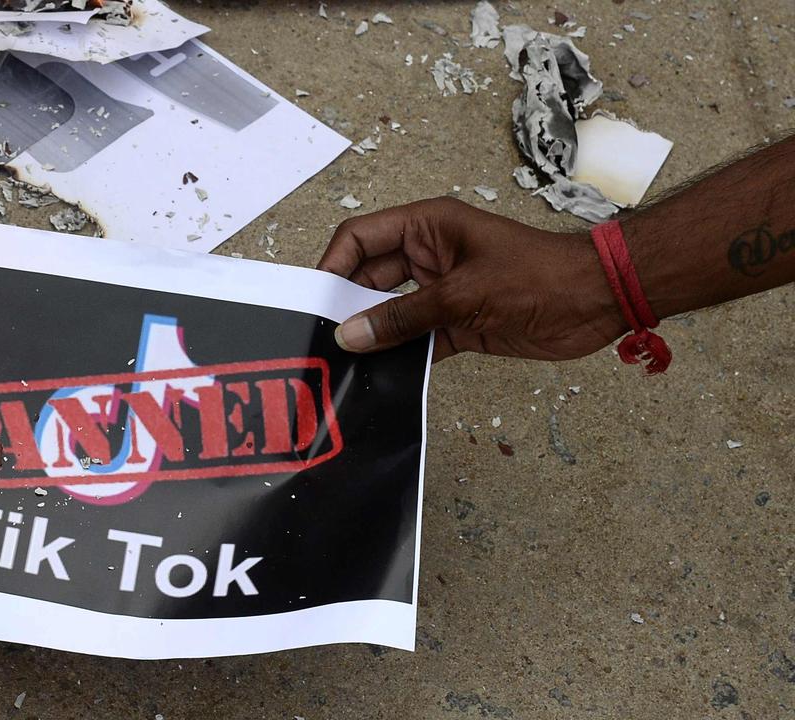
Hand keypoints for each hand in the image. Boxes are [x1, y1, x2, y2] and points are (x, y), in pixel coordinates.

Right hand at [318, 197, 626, 361]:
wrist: (599, 300)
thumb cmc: (539, 275)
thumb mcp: (463, 293)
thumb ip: (403, 316)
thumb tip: (350, 335)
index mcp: (427, 227)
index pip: (361, 238)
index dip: (333, 264)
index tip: (314, 300)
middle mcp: (429, 256)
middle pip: (370, 278)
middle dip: (346, 305)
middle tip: (321, 339)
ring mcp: (443, 291)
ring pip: (391, 312)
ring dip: (372, 335)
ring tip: (344, 363)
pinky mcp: (458, 324)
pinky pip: (416, 340)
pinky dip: (400, 357)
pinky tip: (381, 377)